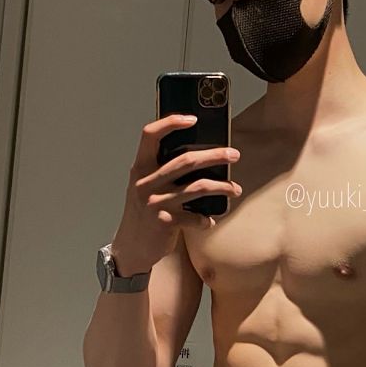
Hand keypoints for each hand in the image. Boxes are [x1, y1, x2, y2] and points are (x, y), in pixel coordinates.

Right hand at [114, 114, 242, 270]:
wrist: (131, 248)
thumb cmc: (143, 214)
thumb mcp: (145, 187)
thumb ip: (161, 171)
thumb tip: (198, 156)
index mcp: (140, 168)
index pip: (150, 135)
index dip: (170, 122)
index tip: (193, 119)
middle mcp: (145, 182)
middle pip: (185, 160)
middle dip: (215, 155)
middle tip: (234, 154)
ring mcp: (155, 203)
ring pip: (197, 187)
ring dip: (222, 187)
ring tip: (235, 188)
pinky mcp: (165, 222)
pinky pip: (195, 218)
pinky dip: (206, 219)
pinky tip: (210, 220)